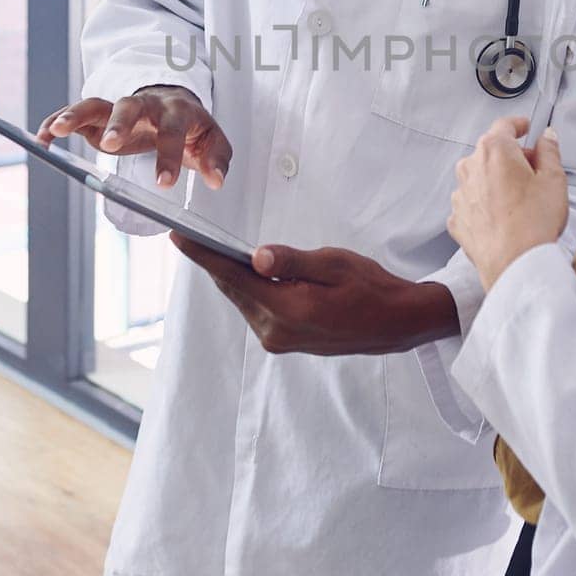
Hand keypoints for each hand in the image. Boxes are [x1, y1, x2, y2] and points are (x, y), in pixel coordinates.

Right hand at [36, 86, 231, 189]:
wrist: (174, 103)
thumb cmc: (192, 126)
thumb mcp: (211, 140)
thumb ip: (216, 159)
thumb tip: (216, 180)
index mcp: (176, 110)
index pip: (173, 129)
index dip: (169, 154)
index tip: (164, 182)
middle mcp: (145, 104)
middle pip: (131, 106)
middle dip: (120, 124)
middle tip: (111, 146)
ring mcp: (119, 108)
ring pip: (96, 104)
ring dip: (76, 114)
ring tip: (57, 130)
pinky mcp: (99, 116)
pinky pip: (75, 115)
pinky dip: (55, 122)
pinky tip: (41, 140)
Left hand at [167, 237, 459, 354]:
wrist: (396, 324)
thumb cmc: (371, 288)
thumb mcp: (335, 264)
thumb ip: (293, 261)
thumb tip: (256, 255)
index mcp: (287, 311)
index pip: (233, 277)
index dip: (203, 255)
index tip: (178, 237)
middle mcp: (275, 331)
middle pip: (233, 289)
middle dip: (214, 262)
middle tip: (194, 235)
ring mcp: (278, 340)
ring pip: (243, 299)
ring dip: (234, 276)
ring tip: (220, 249)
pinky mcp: (283, 340)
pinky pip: (255, 308)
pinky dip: (249, 288)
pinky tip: (251, 271)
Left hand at [448, 115, 568, 290]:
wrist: (515, 263)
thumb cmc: (533, 223)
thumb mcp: (554, 179)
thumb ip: (549, 151)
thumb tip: (547, 138)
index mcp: (494, 151)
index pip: (504, 125)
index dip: (518, 125)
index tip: (525, 128)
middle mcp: (471, 167)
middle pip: (492, 152)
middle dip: (512, 158)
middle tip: (534, 174)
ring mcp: (461, 194)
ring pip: (481, 178)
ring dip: (497, 182)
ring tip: (521, 202)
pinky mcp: (457, 218)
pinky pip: (473, 203)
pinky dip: (486, 205)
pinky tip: (505, 218)